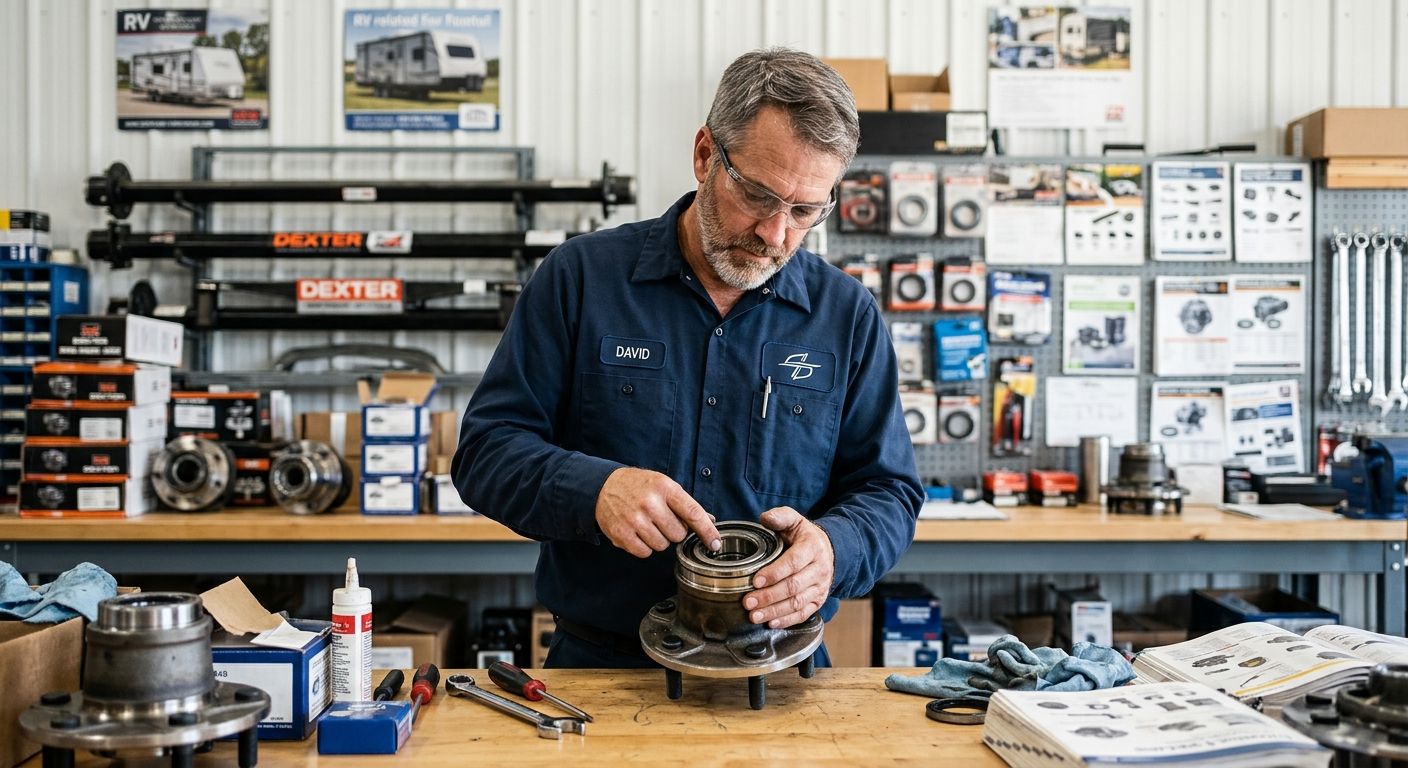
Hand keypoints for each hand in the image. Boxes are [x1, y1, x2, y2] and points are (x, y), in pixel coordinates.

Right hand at [595, 467, 720, 558]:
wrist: (603, 486)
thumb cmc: (638, 486)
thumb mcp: (663, 485)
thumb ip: (685, 504)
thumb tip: (709, 520)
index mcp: (665, 488)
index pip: (693, 513)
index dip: (707, 531)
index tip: (715, 543)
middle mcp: (650, 503)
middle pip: (678, 534)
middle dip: (673, 531)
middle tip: (661, 520)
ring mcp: (634, 519)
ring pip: (662, 546)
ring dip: (657, 539)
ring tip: (646, 524)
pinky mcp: (621, 533)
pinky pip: (644, 552)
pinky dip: (643, 546)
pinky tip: (637, 533)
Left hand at [744, 507, 833, 628]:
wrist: (828, 550)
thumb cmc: (804, 537)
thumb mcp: (794, 521)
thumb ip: (780, 517)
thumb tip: (765, 518)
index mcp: (812, 548)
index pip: (793, 562)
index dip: (774, 573)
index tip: (755, 580)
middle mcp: (819, 569)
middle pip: (793, 586)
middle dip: (769, 596)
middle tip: (748, 602)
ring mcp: (820, 587)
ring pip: (797, 603)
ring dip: (775, 611)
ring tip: (754, 615)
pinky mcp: (818, 601)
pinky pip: (804, 614)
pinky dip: (787, 620)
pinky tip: (771, 623)